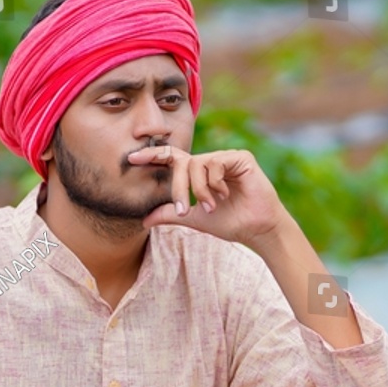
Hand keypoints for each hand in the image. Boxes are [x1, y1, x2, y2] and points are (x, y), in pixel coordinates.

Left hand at [128, 144, 285, 246]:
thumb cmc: (230, 223)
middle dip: (179, 188)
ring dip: (200, 189)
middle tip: (184, 210)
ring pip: (198, 164)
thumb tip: (144, 220)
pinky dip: (215, 182)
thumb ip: (170, 214)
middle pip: (182, 163)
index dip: (152, 156)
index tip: (131, 159)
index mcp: (199, 172)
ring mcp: (226, 157)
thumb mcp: (194, 218)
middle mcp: (211, 162)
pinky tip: (225, 195)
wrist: (256, 230)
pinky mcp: (240, 157)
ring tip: (211, 206)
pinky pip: (216, 163)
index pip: (172, 158)